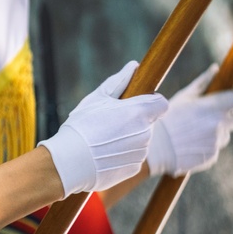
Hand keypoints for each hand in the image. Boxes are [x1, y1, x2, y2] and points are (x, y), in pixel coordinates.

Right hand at [39, 61, 167, 196]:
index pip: (161, 103)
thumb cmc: (81, 127)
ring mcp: (141, 152)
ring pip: (140, 140)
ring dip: (127, 138)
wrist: (70, 162)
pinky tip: (103, 155)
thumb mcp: (97, 99)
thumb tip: (134, 65)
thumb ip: (119, 81)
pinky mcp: (134, 168)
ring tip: (102, 141)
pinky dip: (121, 155)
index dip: (149, 102)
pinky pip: (132, 157)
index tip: (133, 104)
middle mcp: (146, 132)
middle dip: (133, 121)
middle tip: (108, 124)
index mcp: (139, 112)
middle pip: (147, 123)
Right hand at [146, 64, 232, 176]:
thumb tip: (216, 68)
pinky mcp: (212, 155)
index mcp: (214, 106)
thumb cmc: (167, 118)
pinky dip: (205, 146)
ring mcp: (217, 141)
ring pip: (224, 135)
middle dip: (220, 118)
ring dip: (214, 133)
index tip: (219, 105)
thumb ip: (202, 82)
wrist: (154, 147)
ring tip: (191, 133)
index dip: (229, 102)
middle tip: (199, 120)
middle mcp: (219, 123)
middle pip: (231, 119)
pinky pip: (215, 148)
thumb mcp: (183, 97)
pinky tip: (189, 144)